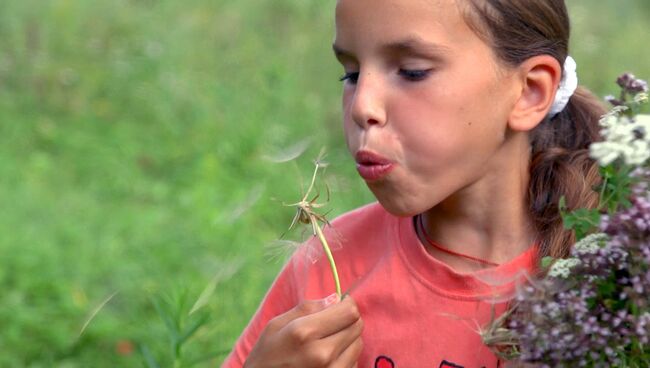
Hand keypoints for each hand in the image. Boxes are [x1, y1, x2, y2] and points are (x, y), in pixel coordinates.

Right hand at [244, 294, 363, 367]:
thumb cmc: (265, 356)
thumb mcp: (276, 325)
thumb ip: (307, 308)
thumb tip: (335, 298)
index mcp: (305, 333)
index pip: (348, 312)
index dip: (347, 304)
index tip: (339, 304)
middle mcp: (322, 353)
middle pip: (357, 326)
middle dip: (348, 319)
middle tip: (333, 321)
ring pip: (358, 344)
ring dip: (348, 338)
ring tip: (328, 340)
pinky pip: (354, 362)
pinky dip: (346, 355)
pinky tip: (329, 357)